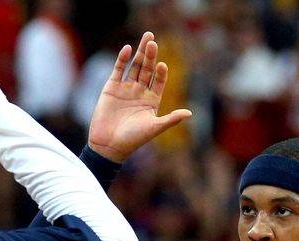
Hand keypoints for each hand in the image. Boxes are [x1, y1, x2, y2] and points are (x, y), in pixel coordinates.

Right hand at [88, 33, 191, 162]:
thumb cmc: (133, 140)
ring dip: (140, 53)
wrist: (108, 145)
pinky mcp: (111, 88)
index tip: (162, 66)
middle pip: (147, 69)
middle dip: (150, 56)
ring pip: (134, 66)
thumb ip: (171, 119)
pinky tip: (127, 49)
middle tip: (153, 41)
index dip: (161, 73)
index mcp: (152, 100)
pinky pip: (118, 70)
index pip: (160, 81)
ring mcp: (125, 89)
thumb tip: (190, 113)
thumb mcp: (154, 128)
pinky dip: (122, 59)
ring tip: (147, 38)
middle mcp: (140, 92)